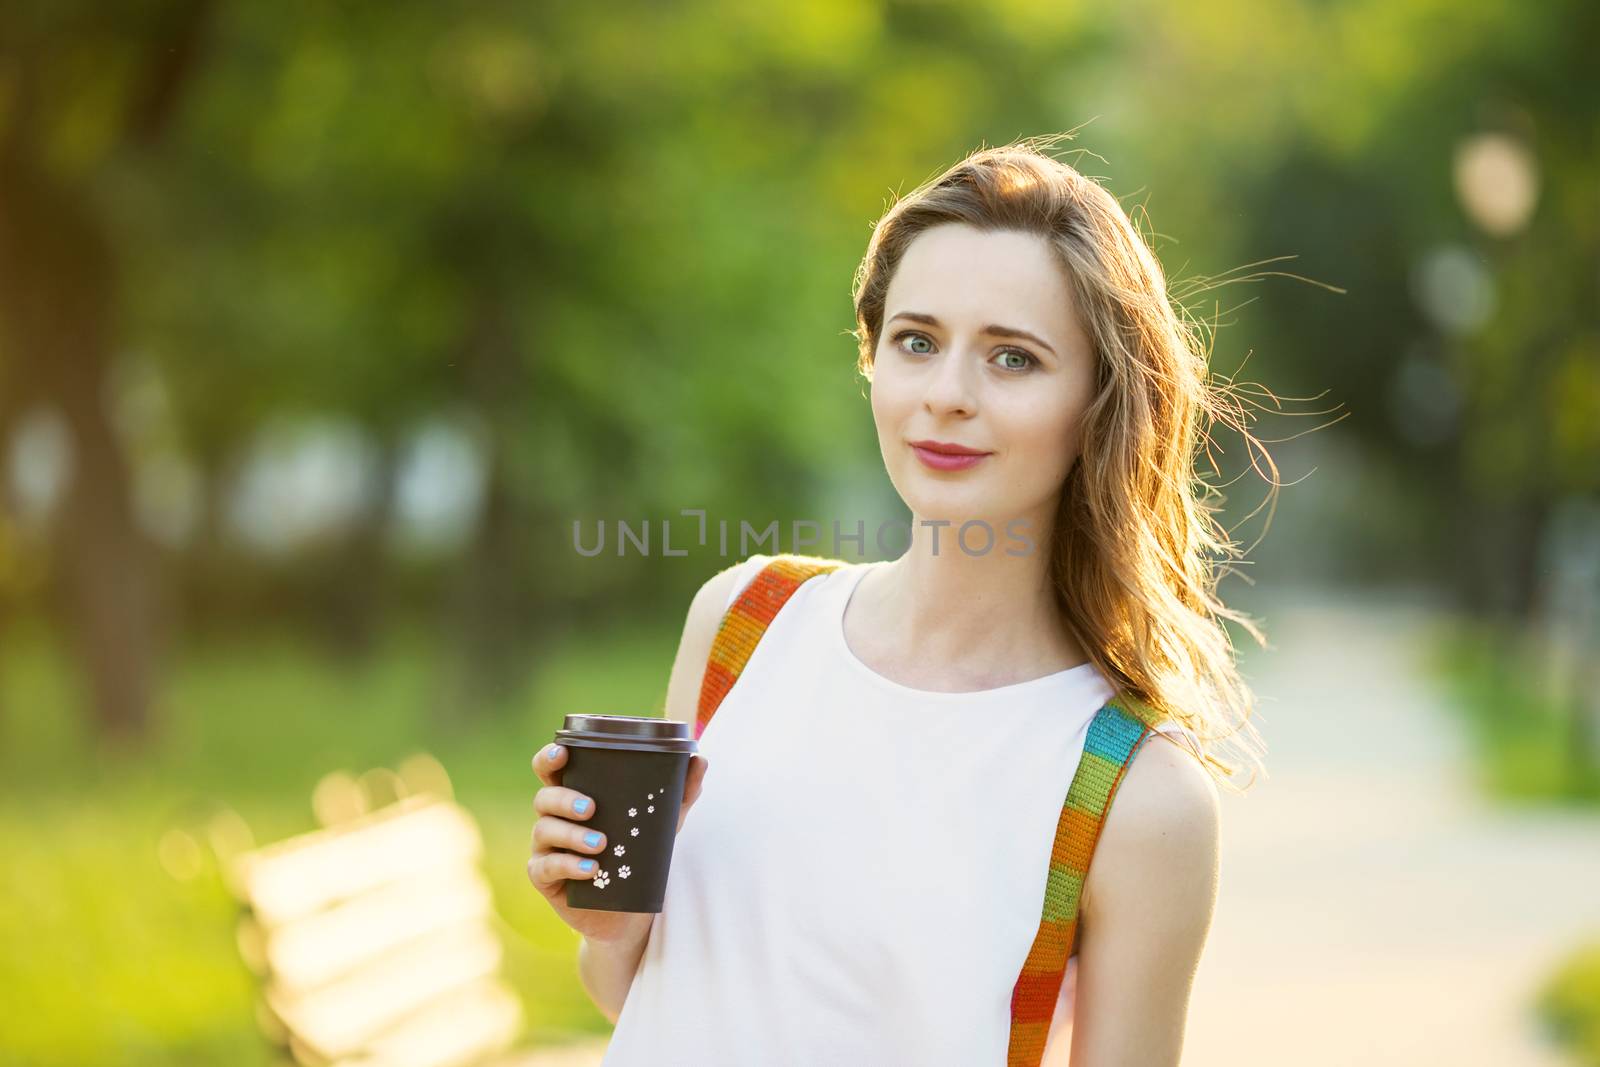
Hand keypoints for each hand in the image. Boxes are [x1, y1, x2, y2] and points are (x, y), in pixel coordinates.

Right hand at [526, 743, 709, 944]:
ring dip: (571, 834)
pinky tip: (590, 869)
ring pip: (544, 830)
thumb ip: (679, 791)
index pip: (551, 769)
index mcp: (574, 795)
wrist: (630, 911)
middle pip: (544, 797)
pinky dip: (568, 865)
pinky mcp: (545, 878)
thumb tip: (699, 759)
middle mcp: (554, 818)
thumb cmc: (637, 855)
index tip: (563, 752)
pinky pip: (546, 867)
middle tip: (591, 807)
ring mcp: (546, 848)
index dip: (549, 757)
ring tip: (601, 843)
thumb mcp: (660, 822)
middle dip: (563, 798)